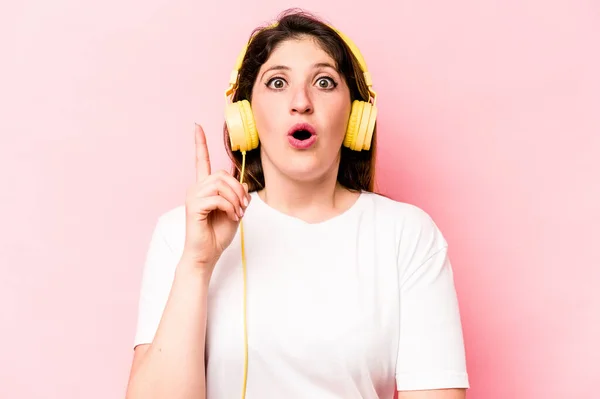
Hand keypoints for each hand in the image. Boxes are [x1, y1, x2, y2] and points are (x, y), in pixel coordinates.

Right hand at [181, 123, 249, 272]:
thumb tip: (245, 183)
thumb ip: (238, 195)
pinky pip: (218, 198)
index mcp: (204, 187)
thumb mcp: (235, 211)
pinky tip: (231, 216)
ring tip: (237, 213)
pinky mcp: (194, 206)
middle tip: (243, 206)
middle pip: (222, 174)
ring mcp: (193, 196)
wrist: (206, 254)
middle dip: (238, 189)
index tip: (197, 126)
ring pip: (221, 184)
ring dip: (235, 199)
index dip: (200, 143)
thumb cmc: (217, 234)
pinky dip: (229, 207)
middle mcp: (196, 188)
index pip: (202, 161)